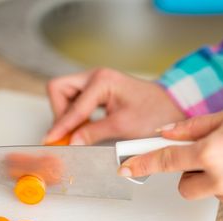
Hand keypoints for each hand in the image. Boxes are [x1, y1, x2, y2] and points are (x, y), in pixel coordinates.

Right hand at [44, 68, 184, 144]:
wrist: (173, 108)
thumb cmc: (155, 113)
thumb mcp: (123, 127)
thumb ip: (93, 133)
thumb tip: (71, 142)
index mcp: (102, 80)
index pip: (72, 106)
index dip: (61, 126)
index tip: (50, 140)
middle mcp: (96, 76)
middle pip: (59, 89)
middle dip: (60, 112)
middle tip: (67, 134)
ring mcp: (96, 82)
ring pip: (65, 94)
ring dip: (67, 114)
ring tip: (78, 133)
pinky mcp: (98, 91)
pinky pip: (76, 101)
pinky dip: (75, 115)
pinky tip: (84, 128)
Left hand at [118, 101, 222, 209]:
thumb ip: (194, 127)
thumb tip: (167, 133)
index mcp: (211, 152)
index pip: (166, 160)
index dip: (142, 164)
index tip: (125, 167)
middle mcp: (220, 179)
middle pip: (183, 186)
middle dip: (188, 173)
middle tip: (207, 155)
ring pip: (207, 192)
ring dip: (211, 179)